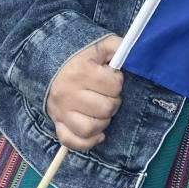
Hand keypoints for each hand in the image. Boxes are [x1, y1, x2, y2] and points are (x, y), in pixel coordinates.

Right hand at [46, 34, 123, 150]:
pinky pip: (72, 141)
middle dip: (113, 101)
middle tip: (108, 94)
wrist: (52, 65)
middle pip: (105, 108)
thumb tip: (136, 53)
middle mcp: (67, 93)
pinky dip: (88, 141)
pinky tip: (98, 132)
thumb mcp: (101, 45)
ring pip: (90, 128)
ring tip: (102, 110)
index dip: (117, 82)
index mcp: (79, 72)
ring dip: (103, 121)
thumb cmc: (82, 56)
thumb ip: (120, 47)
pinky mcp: (57, 123)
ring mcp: (60, 111)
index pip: (114, 86)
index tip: (111, 77)